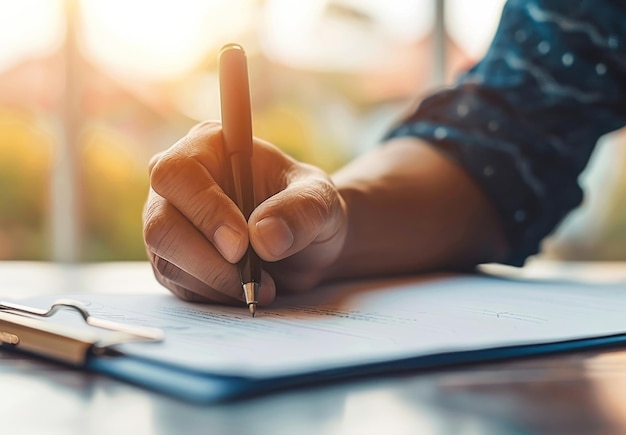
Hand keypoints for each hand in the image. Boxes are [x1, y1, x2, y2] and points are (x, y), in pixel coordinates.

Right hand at [143, 122, 347, 304]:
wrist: (307, 243)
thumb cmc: (308, 207)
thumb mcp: (320, 200)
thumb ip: (300, 210)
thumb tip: (263, 237)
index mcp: (207, 147)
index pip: (178, 174)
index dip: (205, 211)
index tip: (241, 244)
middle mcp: (178, 184)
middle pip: (161, 225)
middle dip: (207, 260)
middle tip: (252, 279)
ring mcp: (168, 223)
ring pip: (166, 261)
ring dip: (216, 283)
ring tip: (263, 286)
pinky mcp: (172, 260)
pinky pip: (179, 286)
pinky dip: (214, 295)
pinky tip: (246, 290)